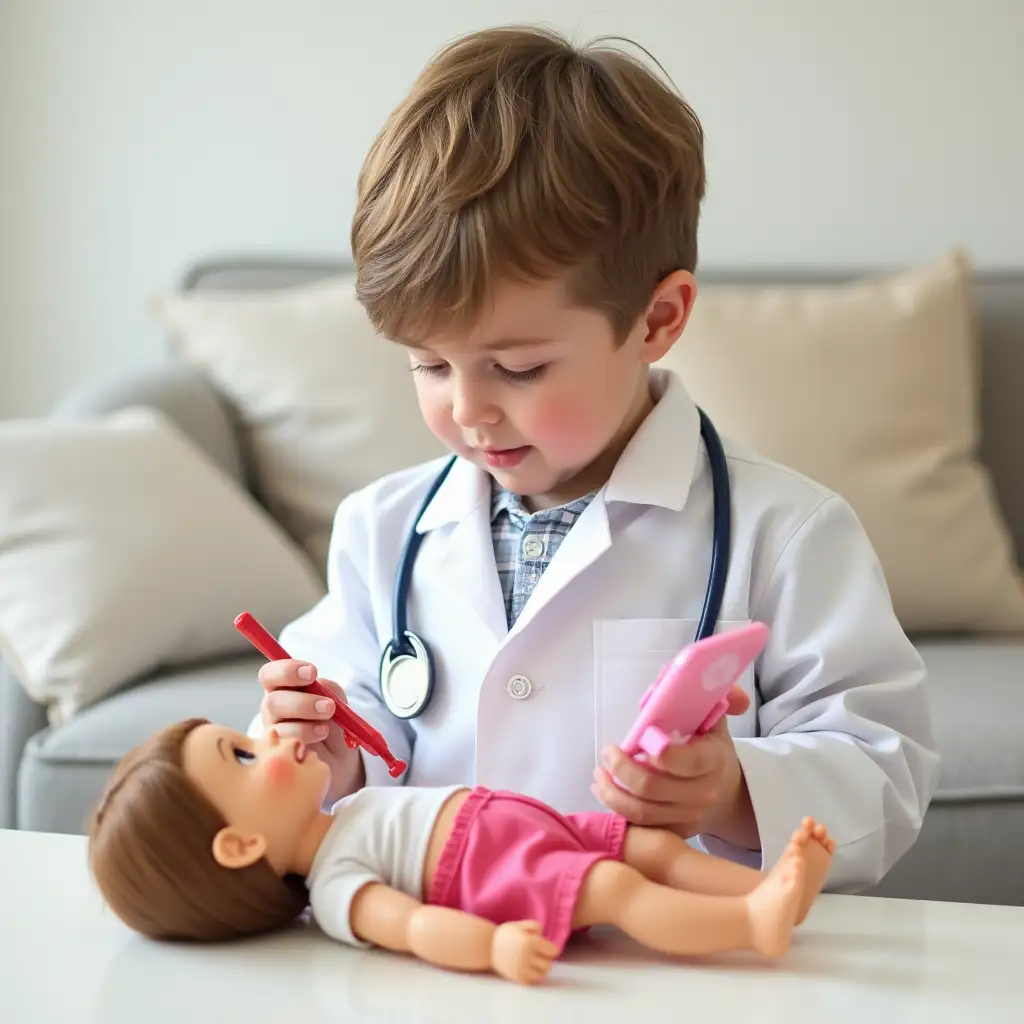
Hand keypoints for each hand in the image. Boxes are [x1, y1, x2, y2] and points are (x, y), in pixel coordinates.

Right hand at [258, 660, 361, 790]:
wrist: (339, 757)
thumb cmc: (333, 722)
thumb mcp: (337, 700)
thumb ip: (329, 689)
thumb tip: (319, 684)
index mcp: (283, 689)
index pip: (270, 674)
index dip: (286, 670)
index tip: (312, 673)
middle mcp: (273, 709)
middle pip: (272, 701)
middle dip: (302, 703)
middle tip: (329, 707)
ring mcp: (273, 733)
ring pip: (278, 725)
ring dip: (306, 725)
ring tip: (326, 727)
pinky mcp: (278, 754)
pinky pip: (285, 746)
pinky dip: (305, 739)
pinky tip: (319, 738)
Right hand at [490, 921, 558, 984]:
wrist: (487, 946)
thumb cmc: (505, 934)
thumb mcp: (519, 924)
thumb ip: (533, 925)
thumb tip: (542, 932)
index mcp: (531, 941)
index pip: (553, 951)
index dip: (551, 949)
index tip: (548, 948)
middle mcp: (528, 956)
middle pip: (548, 964)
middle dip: (546, 960)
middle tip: (541, 956)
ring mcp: (522, 968)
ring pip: (542, 974)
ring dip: (541, 969)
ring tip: (536, 963)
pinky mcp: (516, 976)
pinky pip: (532, 980)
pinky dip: (533, 976)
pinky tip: (529, 969)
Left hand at [592, 685, 751, 837]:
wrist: (721, 790)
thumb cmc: (707, 744)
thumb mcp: (713, 716)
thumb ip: (711, 694)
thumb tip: (714, 682)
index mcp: (713, 759)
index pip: (688, 761)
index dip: (662, 754)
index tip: (637, 740)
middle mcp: (704, 792)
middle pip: (654, 787)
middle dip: (623, 769)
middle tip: (607, 752)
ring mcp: (690, 816)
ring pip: (643, 811)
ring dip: (612, 792)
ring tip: (599, 773)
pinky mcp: (675, 831)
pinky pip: (641, 826)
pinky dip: (617, 809)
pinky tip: (604, 789)